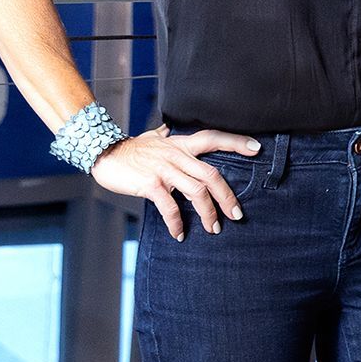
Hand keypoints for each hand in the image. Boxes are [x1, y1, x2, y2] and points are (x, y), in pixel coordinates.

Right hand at [89, 122, 261, 240]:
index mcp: (180, 144)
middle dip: (227, 197)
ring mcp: (164, 169)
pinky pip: (170, 206)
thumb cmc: (129, 149)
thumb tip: (165, 128)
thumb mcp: (151, 138)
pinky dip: (177, 222)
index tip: (256, 148)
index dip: (236, 142)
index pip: (213, 138)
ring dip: (208, 213)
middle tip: (237, 215)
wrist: (104, 154)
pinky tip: (180, 233)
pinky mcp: (151, 184)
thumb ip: (162, 136)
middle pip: (211, 174)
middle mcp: (176, 155)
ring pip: (197, 191)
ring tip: (213, 228)